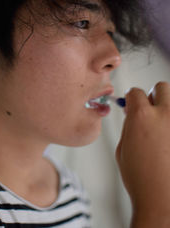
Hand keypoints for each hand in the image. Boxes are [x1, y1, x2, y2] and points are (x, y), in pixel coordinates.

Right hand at [116, 82, 169, 226]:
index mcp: (142, 116)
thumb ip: (129, 125)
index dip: (131, 98)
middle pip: (161, 88)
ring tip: (161, 125)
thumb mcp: (123, 147)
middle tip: (149, 108)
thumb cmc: (142, 178)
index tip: (131, 102)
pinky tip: (167, 139)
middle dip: (152, 96)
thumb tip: (132, 114)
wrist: (162, 199)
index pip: (136, 92)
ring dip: (166, 109)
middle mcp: (164, 115)